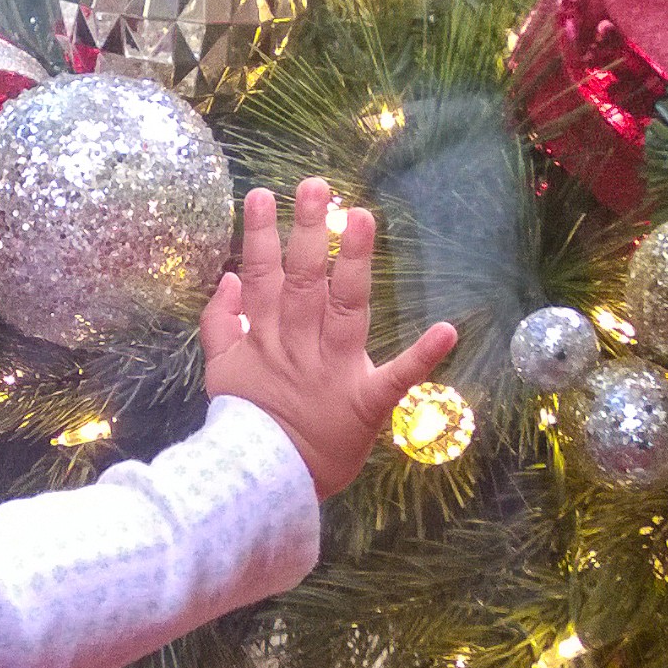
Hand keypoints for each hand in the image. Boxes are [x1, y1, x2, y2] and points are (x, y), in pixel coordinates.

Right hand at [198, 178, 456, 498]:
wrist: (261, 482)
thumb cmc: (245, 422)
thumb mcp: (221, 370)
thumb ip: (220, 322)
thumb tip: (226, 276)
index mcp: (265, 336)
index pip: (262, 275)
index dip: (262, 235)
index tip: (265, 193)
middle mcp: (298, 344)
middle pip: (302, 280)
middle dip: (307, 231)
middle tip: (315, 185)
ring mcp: (332, 371)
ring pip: (343, 309)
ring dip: (352, 264)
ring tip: (361, 217)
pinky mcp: (365, 403)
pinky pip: (396, 379)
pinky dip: (422, 358)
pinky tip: (446, 330)